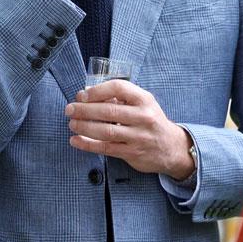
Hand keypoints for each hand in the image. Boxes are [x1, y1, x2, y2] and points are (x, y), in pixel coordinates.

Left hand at [65, 80, 194, 177]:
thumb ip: (119, 98)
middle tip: (70, 109)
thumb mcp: (143, 104)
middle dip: (84, 109)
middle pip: (109, 111)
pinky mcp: (132, 153)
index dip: (97, 90)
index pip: (118, 88)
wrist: (172, 148)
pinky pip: (106, 148)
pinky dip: (87, 144)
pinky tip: (75, 140)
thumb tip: (87, 93)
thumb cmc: (152, 122)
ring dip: (84, 127)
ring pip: (106, 131)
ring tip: (72, 124)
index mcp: (145, 100)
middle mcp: (144, 117)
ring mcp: (139, 137)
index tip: (82, 95)